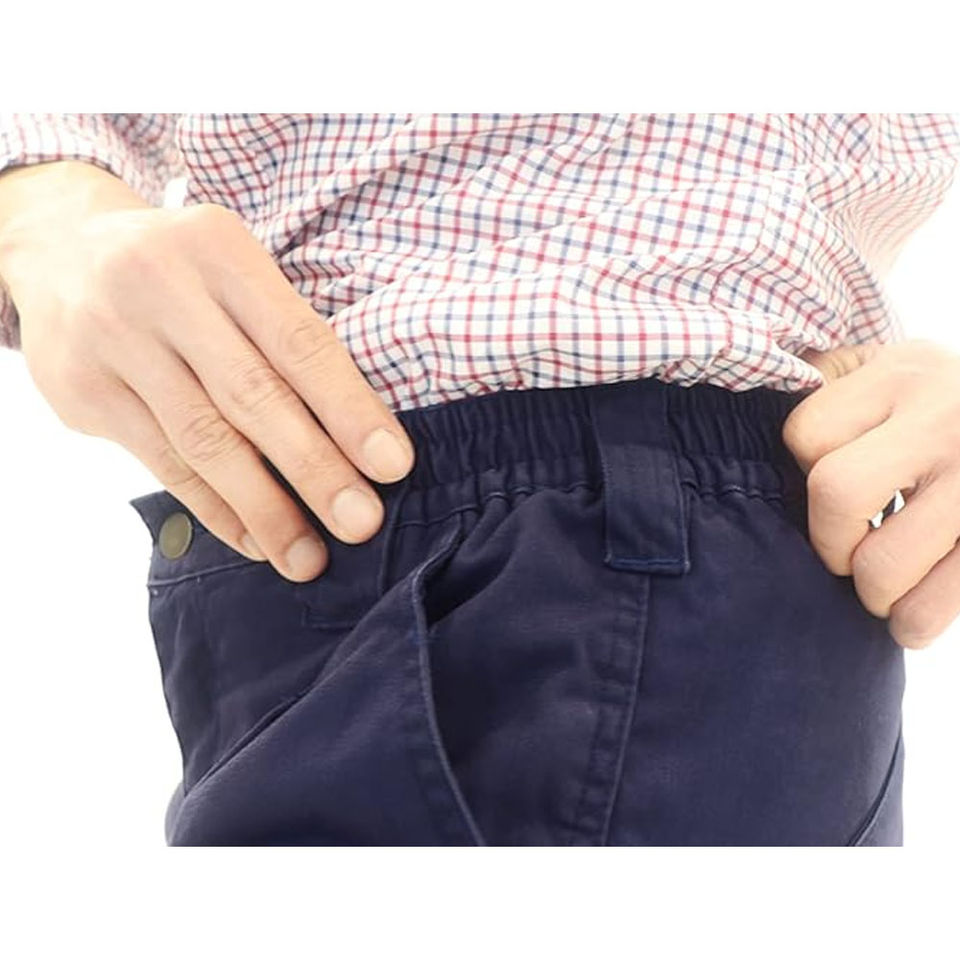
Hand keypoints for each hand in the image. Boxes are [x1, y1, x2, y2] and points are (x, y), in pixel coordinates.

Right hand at [0, 161, 414, 581]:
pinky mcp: (82, 390)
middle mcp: (161, 289)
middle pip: (253, 396)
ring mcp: (114, 341)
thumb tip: (360, 435)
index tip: (392, 466)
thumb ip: (284, 333)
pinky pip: (163, 464)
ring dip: (265, 508)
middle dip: (314, 469)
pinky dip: (215, 509)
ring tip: (308, 556)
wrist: (58, 251)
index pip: (299, 341)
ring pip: (203, 441)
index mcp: (220, 250)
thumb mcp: (234, 269)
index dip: (349, 409)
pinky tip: (255, 539)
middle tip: (361, 522)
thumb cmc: (182, 272)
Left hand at [782, 338, 959, 648]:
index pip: (807, 437)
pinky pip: (941, 599)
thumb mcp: (893, 369)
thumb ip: (831, 382)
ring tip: (878, 588)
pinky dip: (915, 621)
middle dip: (830, 540)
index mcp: (904, 375)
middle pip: (837, 493)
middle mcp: (944, 419)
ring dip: (872, 591)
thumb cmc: (944, 403)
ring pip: (884, 562)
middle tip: (845, 553)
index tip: (827, 484)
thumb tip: (763, 403)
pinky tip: (908, 619)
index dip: (802, 472)